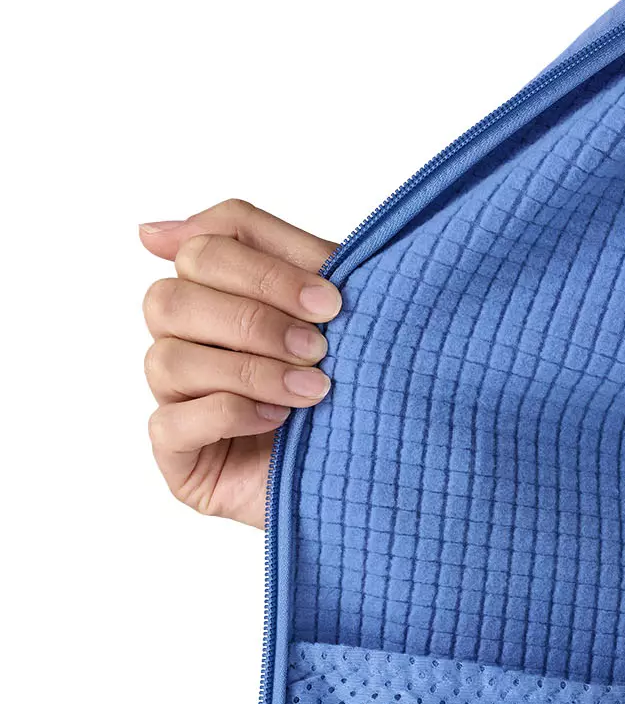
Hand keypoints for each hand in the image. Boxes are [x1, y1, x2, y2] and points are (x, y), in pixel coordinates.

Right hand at [140, 200, 340, 528]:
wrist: (396, 472)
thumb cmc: (362, 388)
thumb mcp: (338, 311)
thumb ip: (276, 252)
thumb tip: (149, 231)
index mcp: (219, 294)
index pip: (204, 248)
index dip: (264, 269)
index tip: (331, 301)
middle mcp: (188, 343)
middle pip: (169, 298)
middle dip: (252, 320)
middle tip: (320, 348)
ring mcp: (178, 402)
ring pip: (167, 359)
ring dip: (248, 371)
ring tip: (314, 390)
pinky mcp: (180, 458)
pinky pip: (170, 423)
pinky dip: (230, 414)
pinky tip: (281, 422)